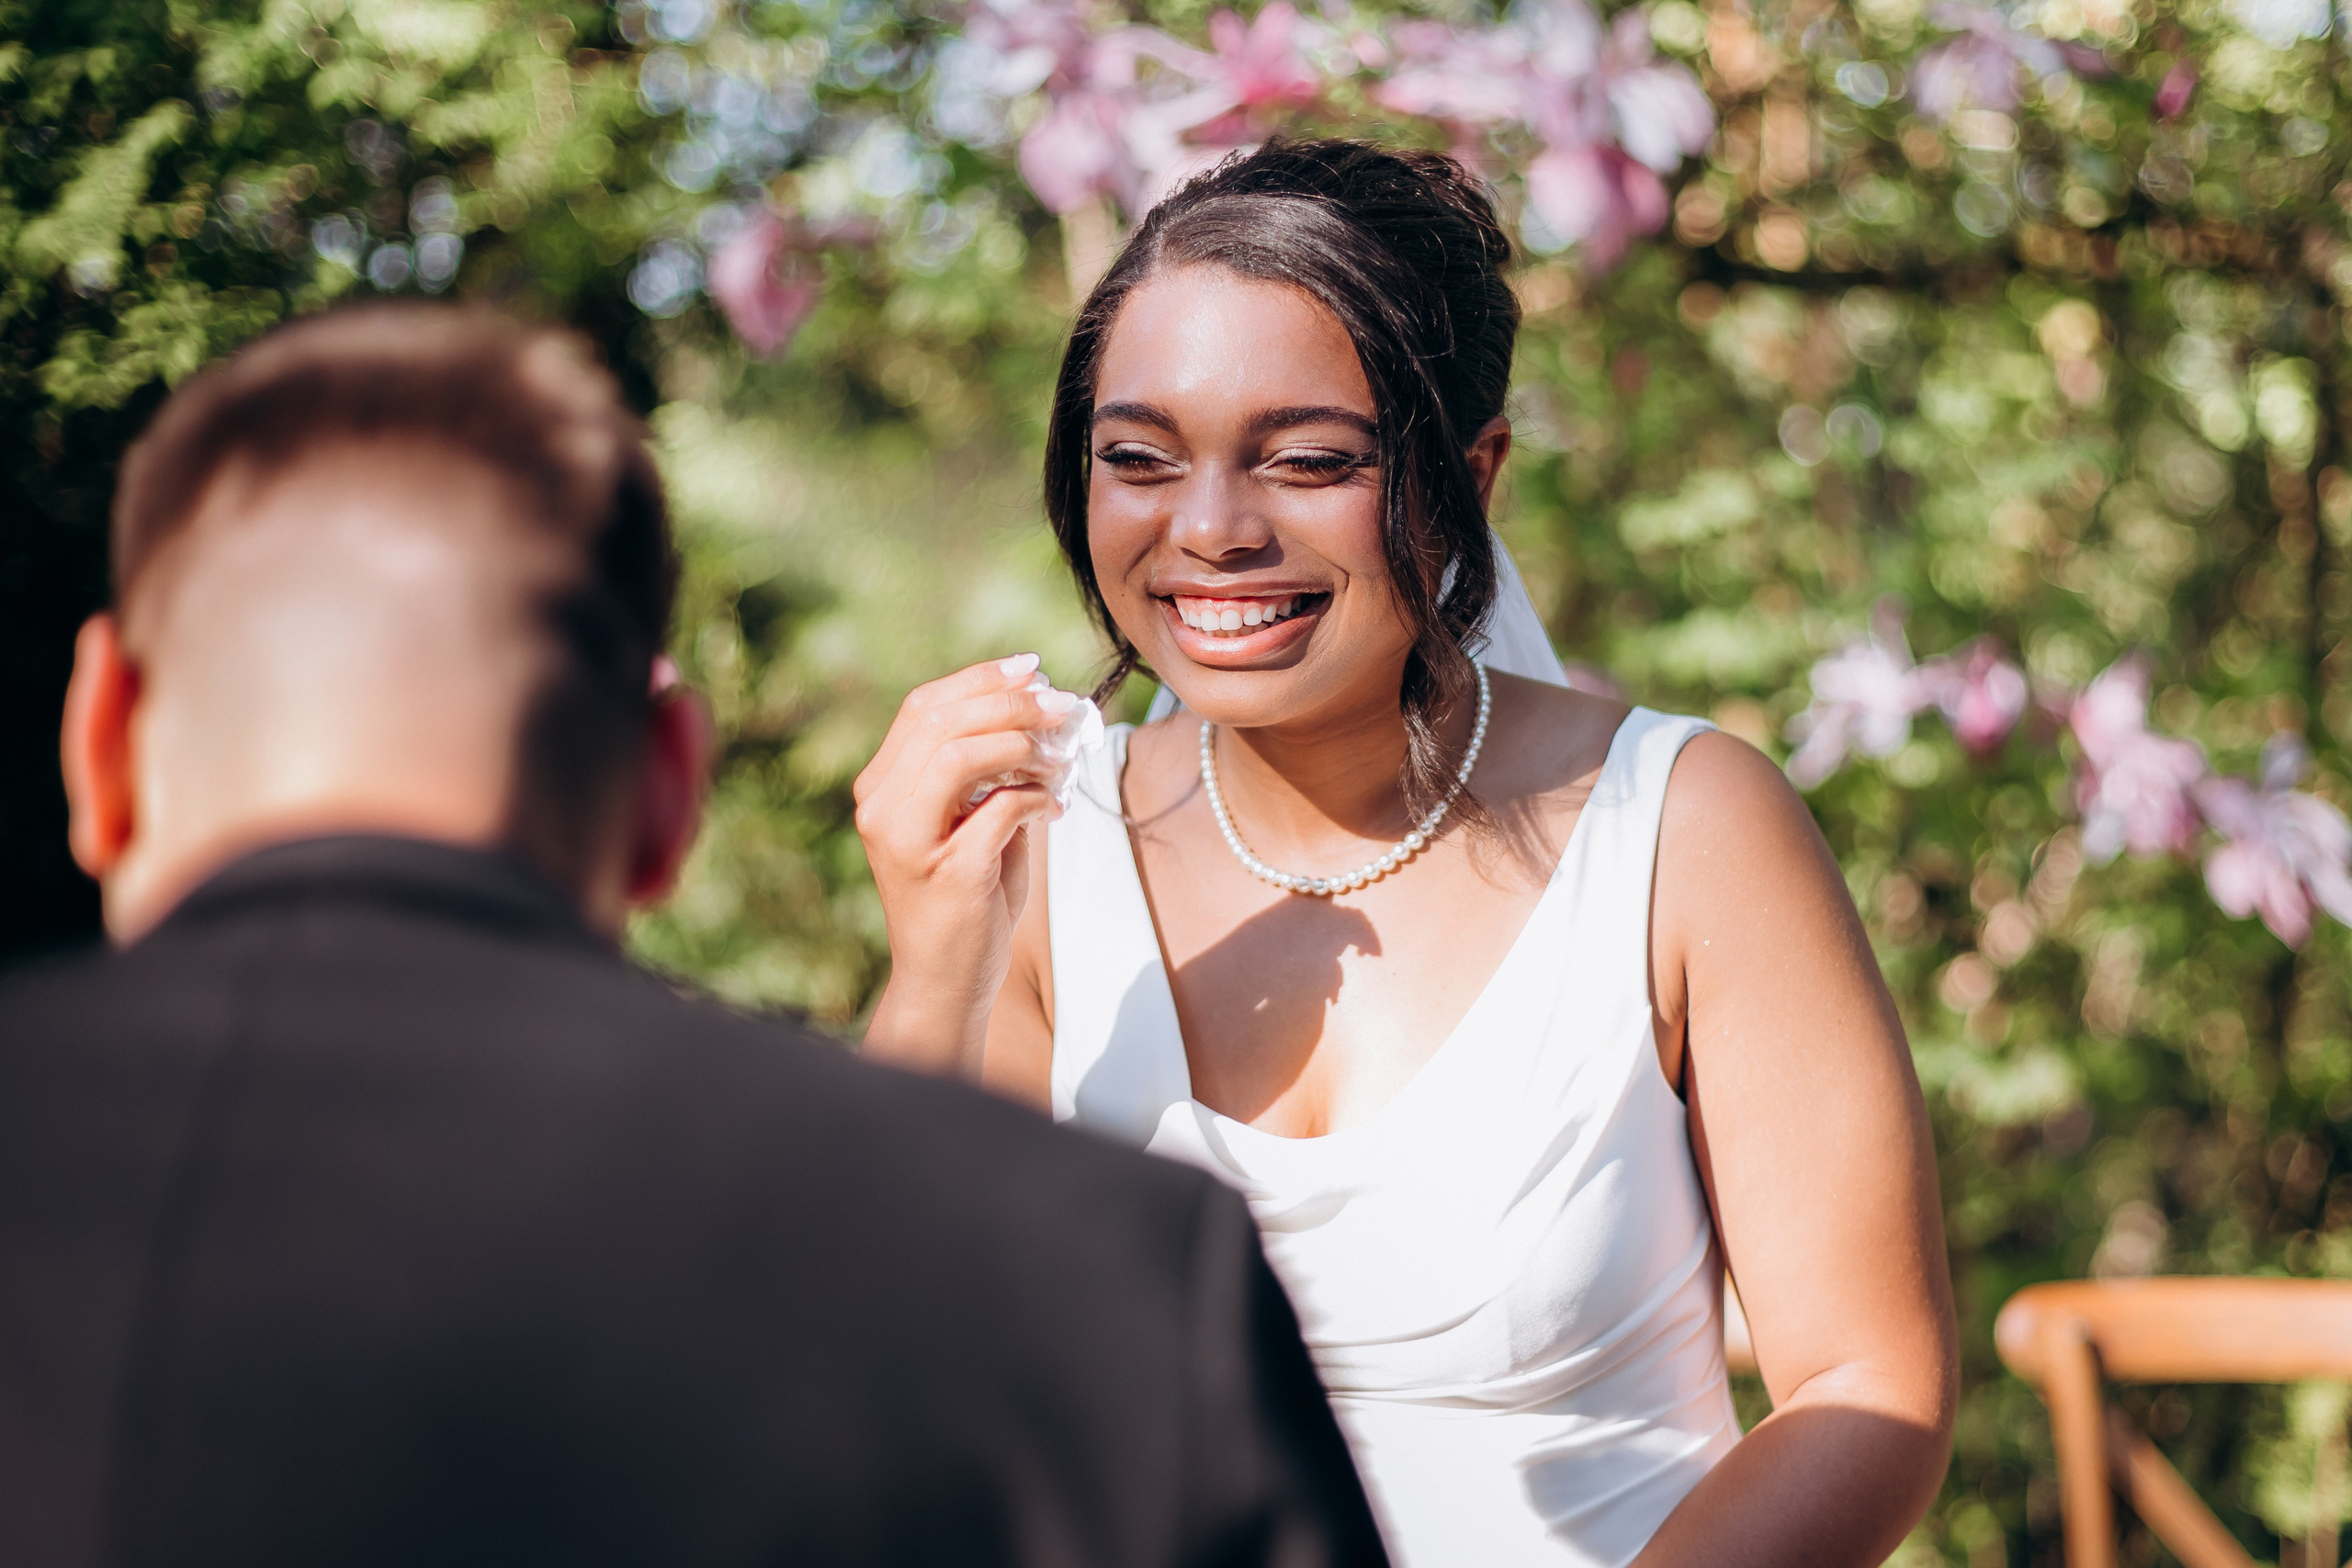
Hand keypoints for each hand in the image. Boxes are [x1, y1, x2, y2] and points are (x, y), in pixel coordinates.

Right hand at [854, 653, 1079, 1067]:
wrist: (946, 980)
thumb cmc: (965, 898)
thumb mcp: (968, 820)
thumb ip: (988, 769)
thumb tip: (1040, 707)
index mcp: (881, 788)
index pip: (922, 707)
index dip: (980, 678)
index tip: (1032, 668)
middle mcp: (881, 807)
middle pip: (943, 719)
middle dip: (1012, 702)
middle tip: (1062, 706)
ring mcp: (908, 840)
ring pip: (962, 752)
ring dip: (1023, 742)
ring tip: (1059, 756)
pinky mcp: (949, 871)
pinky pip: (1002, 807)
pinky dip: (1036, 796)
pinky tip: (1053, 807)